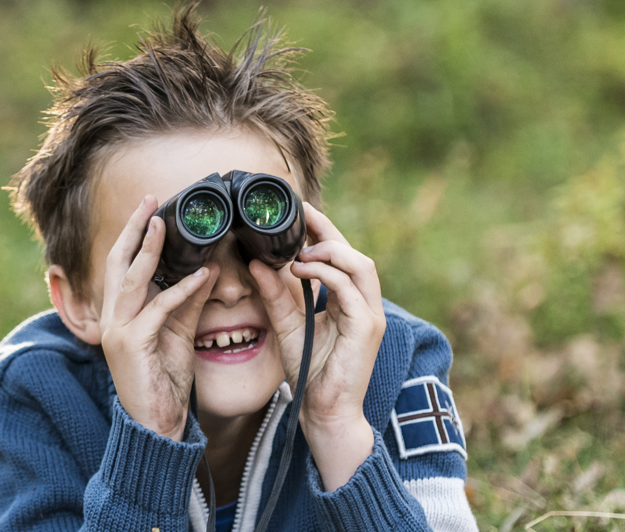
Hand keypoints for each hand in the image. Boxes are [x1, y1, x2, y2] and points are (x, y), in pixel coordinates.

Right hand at [101, 195, 217, 439]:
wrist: (155, 424)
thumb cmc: (163, 380)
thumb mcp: (179, 333)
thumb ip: (190, 301)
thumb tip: (210, 268)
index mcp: (118, 313)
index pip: (120, 263)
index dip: (132, 234)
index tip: (149, 207)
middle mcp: (111, 318)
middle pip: (117, 262)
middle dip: (132, 229)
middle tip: (149, 200)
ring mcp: (117, 330)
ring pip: (130, 279)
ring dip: (148, 249)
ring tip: (163, 224)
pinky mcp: (131, 345)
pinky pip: (158, 309)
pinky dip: (180, 289)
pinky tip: (202, 275)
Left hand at [249, 202, 384, 488]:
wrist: (325, 412)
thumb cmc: (311, 373)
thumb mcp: (287, 326)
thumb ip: (275, 295)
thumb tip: (255, 262)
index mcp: (349, 302)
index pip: (341, 256)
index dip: (322, 231)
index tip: (297, 212)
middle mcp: (364, 305)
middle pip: (355, 253)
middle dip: (327, 230)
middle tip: (298, 215)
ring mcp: (369, 315)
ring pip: (360, 265)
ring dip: (330, 250)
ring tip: (300, 247)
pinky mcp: (366, 328)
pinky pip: (350, 289)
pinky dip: (327, 274)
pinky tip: (303, 268)